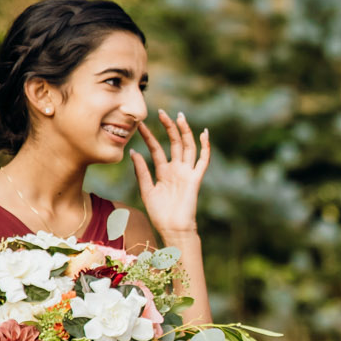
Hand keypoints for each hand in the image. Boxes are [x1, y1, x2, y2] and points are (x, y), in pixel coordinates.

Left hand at [131, 110, 210, 242]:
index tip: (139, 124)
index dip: (148, 136)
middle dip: (168, 127)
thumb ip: (141, 171)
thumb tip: (134, 151)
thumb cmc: (159, 213)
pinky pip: (203, 160)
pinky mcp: (195, 178)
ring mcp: (187, 172)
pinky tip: (205, 133)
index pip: (157, 149)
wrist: (173, 228)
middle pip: (174, 143)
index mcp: (164, 172)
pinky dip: (206, 147)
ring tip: (179, 116)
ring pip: (188, 146)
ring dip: (184, 131)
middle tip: (161, 112)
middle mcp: (177, 169)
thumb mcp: (146, 190)